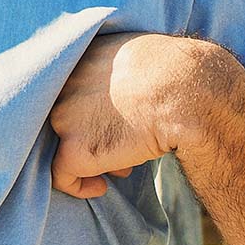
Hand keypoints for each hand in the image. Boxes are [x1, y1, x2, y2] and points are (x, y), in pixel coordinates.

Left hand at [47, 32, 197, 198]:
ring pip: (66, 145)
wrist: (182, 93)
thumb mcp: (140, 58)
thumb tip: (125, 96)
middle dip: (96, 133)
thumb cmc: (176, 75)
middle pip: (70, 118)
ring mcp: (64, 117)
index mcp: (81, 58)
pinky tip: (101, 187)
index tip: (118, 120)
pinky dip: (79, 186)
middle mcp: (64, 85)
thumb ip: (120, 72)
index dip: (97, 111)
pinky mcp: (73, 149)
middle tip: (125, 143)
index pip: (77, 90)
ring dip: (93, 157)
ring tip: (125, 163)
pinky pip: (62, 176)